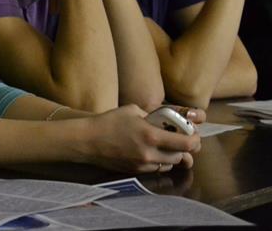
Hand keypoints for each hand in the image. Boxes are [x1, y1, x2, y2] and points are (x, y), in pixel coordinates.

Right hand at [83, 105, 200, 173]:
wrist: (87, 141)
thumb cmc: (108, 122)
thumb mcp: (132, 110)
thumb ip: (151, 116)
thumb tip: (163, 120)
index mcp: (152, 136)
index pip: (187, 144)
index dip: (195, 140)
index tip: (193, 135)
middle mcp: (150, 154)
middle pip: (181, 157)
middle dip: (183, 149)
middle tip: (179, 139)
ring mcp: (143, 165)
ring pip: (169, 165)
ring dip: (171, 156)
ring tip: (163, 145)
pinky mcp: (135, 171)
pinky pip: (155, 169)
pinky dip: (158, 162)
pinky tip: (149, 152)